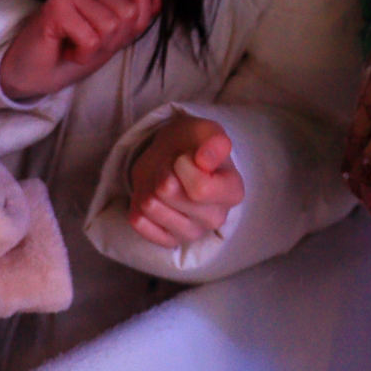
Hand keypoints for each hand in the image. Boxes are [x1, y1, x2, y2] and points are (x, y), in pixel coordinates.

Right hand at [0, 0, 159, 101]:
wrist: (32, 74)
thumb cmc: (68, 54)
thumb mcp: (113, 37)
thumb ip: (136, 16)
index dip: (128, 26)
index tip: (100, 35)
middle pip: (128, 12)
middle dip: (110, 40)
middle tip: (82, 42)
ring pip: (111, 25)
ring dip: (95, 48)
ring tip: (72, 45)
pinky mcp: (56, 6)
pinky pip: (92, 38)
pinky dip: (82, 54)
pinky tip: (64, 50)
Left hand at [125, 112, 244, 248]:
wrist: (173, 157)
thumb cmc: (193, 144)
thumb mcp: (205, 130)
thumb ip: (214, 140)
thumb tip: (205, 160)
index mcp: (232, 192)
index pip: (200, 188)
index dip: (183, 164)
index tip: (186, 157)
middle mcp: (216, 218)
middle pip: (168, 193)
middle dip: (164, 170)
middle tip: (173, 166)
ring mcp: (191, 233)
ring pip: (150, 206)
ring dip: (150, 184)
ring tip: (163, 179)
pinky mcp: (167, 241)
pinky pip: (138, 221)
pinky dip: (139, 202)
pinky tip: (155, 195)